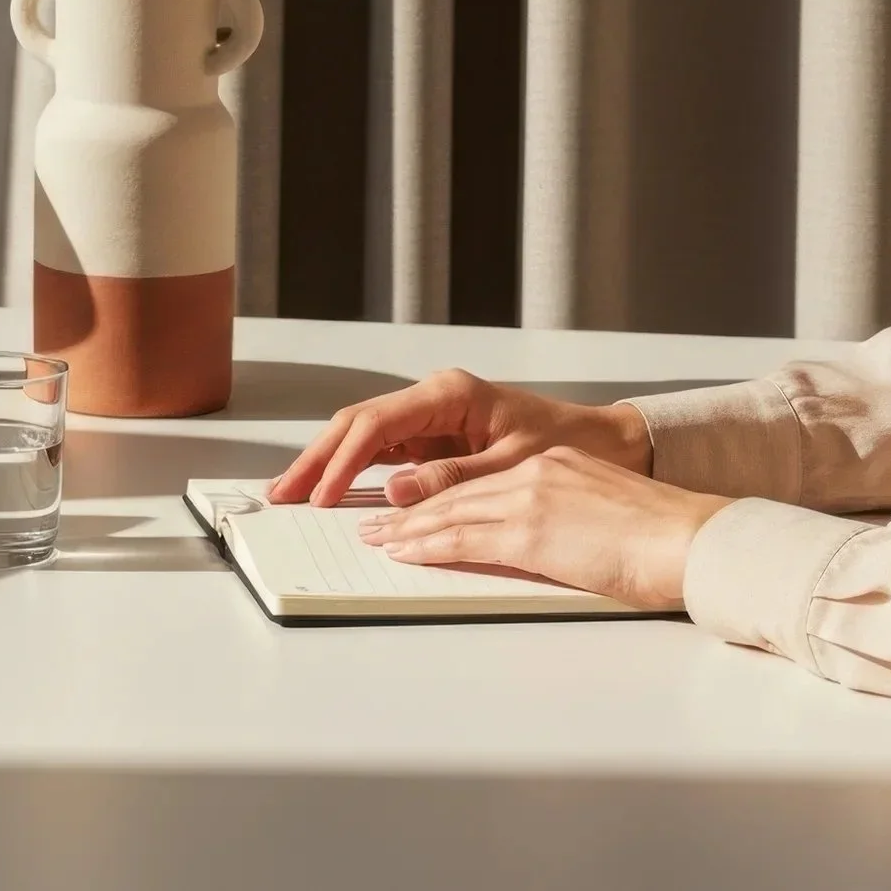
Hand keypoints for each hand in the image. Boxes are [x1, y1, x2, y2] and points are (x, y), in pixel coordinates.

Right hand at [270, 367, 652, 506]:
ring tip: (293, 493)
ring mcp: (430, 417)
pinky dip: (354, 471)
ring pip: (362, 437)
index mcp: (449, 395)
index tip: (322, 495)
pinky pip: (383, 452)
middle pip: (356, 426)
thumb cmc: (571, 444)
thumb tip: (397, 491)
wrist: (607, 442)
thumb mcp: (515, 464)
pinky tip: (331, 490)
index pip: (376, 426)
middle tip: (282, 492)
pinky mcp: (434, 438)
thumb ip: (454, 478)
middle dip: (317, 459)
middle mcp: (432, 399)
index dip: (342, 462)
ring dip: (327, 465)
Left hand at [358, 447, 728, 609]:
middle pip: (457, 494)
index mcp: (555, 466)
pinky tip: (406, 552)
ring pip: (452, 512)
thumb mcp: (604, 513)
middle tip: (377, 523)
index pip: (483, 483)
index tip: (414, 509)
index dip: (442, 497)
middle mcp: (536, 474)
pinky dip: (429, 544)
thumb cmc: (666, 538)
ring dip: (409, 528)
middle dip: (412, 511)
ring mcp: (530, 500)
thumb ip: (566, 517)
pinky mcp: (531, 531)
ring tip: (378, 540)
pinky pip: (466, 538)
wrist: (695, 538)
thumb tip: (551, 541)